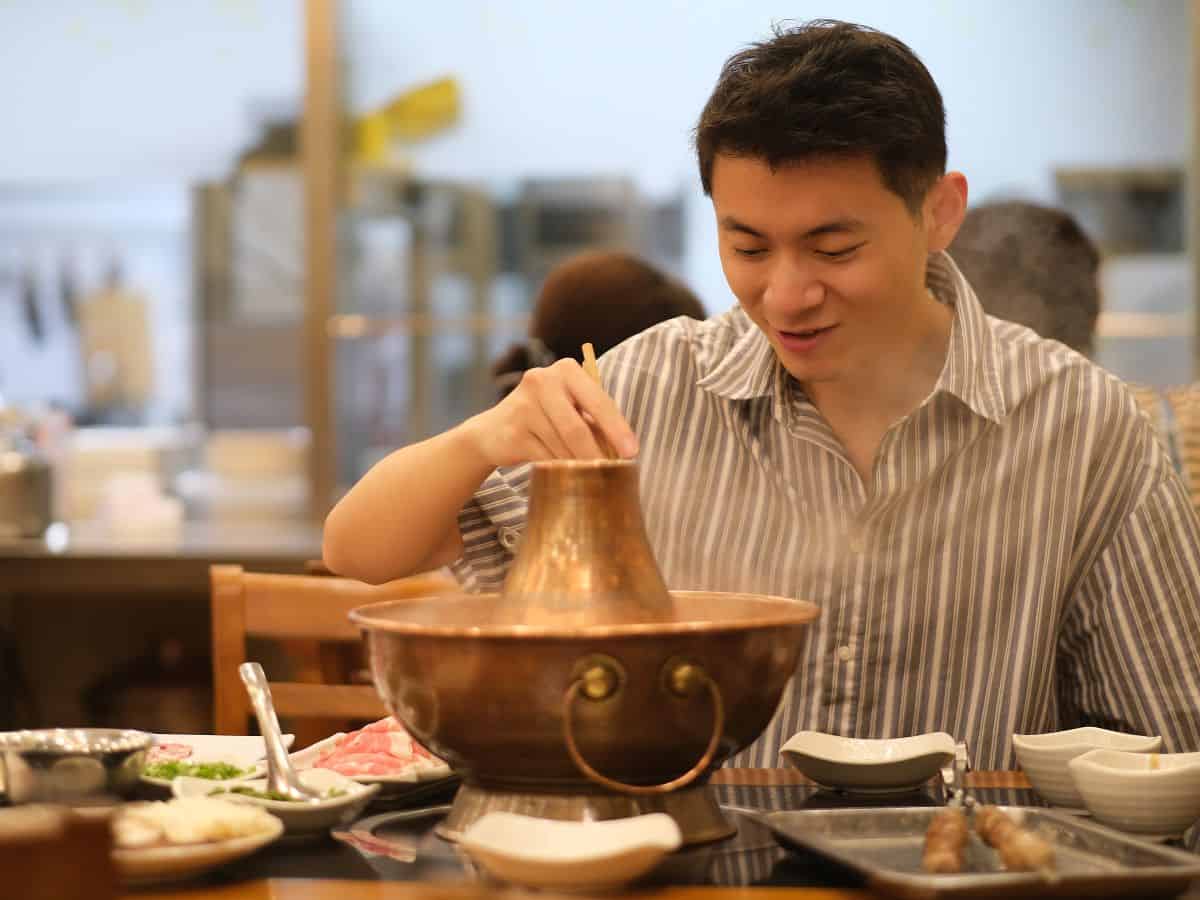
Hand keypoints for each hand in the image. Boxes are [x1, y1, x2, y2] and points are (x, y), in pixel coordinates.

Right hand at [462, 359, 638, 468]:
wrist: (495, 430)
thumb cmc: (545, 418)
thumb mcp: (571, 408)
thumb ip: (594, 420)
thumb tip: (624, 451)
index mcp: (566, 369)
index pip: (598, 401)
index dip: (617, 429)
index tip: (631, 453)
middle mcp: (542, 380)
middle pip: (577, 427)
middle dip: (597, 454)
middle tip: (611, 472)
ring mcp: (523, 405)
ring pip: (561, 446)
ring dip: (577, 465)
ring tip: (586, 474)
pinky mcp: (513, 431)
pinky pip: (544, 457)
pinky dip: (558, 468)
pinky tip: (562, 472)